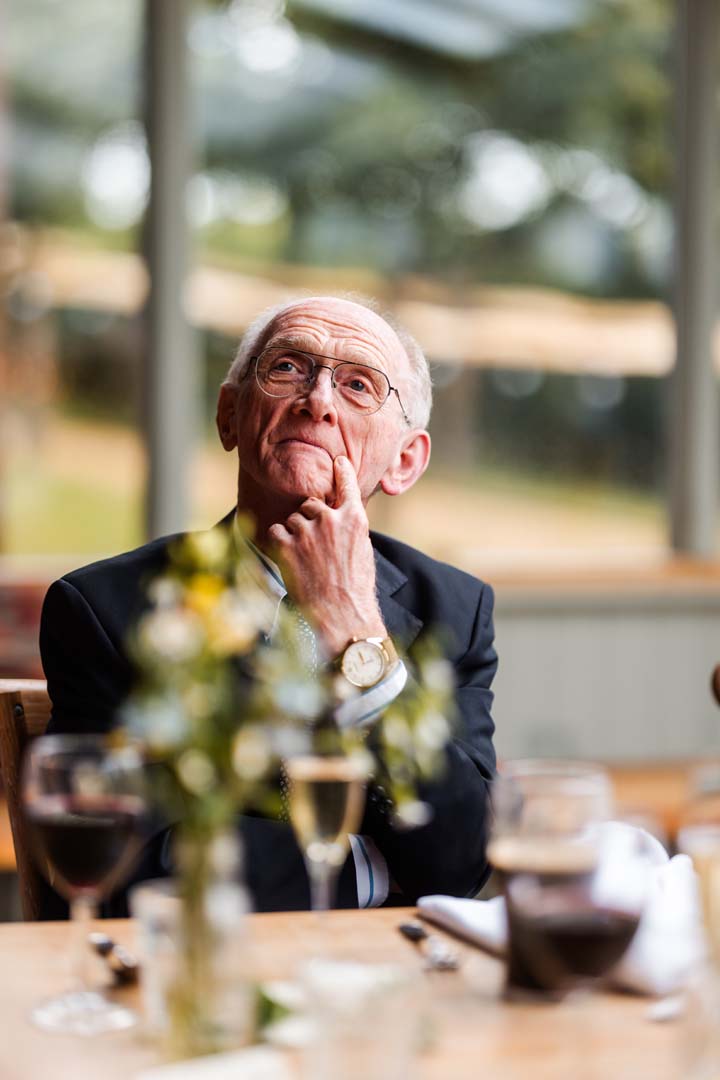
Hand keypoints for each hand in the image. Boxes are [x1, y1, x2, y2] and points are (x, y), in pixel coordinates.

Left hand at [267, 456, 385, 655]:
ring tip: (305, 560)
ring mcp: (307, 531)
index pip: (347, 485)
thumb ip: (349, 528)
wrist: (343, 614)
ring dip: (294, 535)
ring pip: (292, 520)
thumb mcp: (362, 551)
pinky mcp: (287, 545)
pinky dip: (279, 544)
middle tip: (313, 545)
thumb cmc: (355, 588)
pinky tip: (290, 561)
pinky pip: (275, 532)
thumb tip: (338, 518)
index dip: (342, 471)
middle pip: (310, 504)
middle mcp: (330, 518)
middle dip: (308, 519)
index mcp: (354, 518)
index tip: (338, 461)